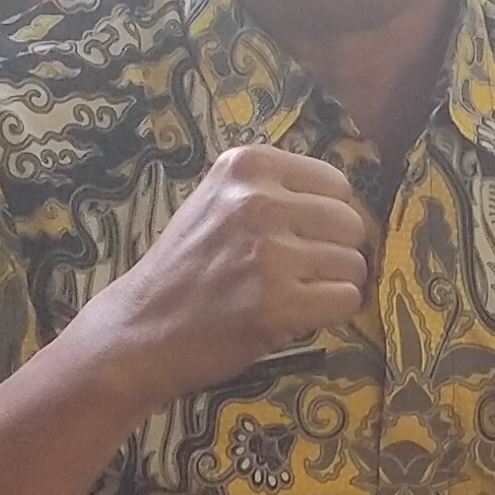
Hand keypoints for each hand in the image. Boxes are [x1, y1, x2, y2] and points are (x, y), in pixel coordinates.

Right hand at [77, 144, 373, 400]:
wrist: (141, 329)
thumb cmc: (186, 268)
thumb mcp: (217, 202)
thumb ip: (273, 191)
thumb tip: (347, 204)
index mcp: (246, 165)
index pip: (336, 184)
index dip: (327, 217)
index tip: (300, 238)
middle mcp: (259, 201)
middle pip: (350, 223)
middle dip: (336, 252)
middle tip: (300, 274)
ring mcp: (268, 252)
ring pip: (353, 264)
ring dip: (333, 285)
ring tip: (292, 295)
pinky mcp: (277, 302)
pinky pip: (346, 299)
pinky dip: (331, 313)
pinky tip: (297, 315)